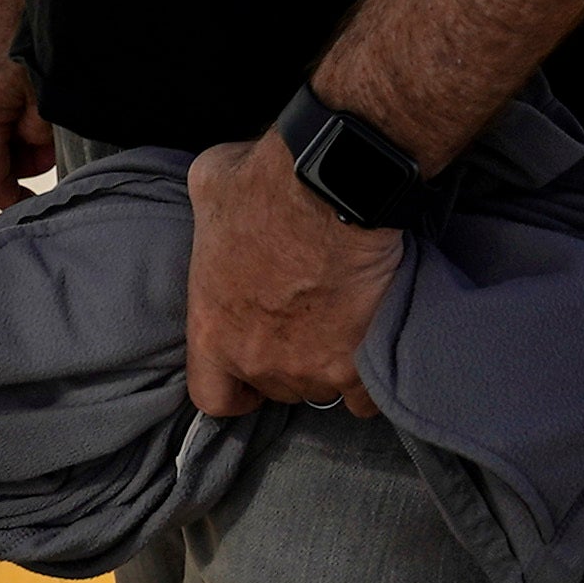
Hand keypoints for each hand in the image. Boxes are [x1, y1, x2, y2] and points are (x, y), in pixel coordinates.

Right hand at [0, 0, 54, 209]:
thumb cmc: (32, 22)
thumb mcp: (49, 90)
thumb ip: (41, 132)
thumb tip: (37, 149)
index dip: (13, 200)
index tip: (36, 205)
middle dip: (20, 155)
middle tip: (54, 137)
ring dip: (13, 122)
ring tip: (43, 96)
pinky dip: (5, 96)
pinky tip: (29, 72)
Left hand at [182, 136, 399, 419]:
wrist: (332, 189)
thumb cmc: (265, 185)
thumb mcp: (210, 188)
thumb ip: (211, 216)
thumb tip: (223, 202)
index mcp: (213, 330)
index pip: (214, 396)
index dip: (233, 387)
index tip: (248, 373)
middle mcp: (259, 362)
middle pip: (275, 388)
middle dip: (287, 362)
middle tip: (304, 322)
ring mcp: (312, 369)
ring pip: (321, 389)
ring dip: (329, 365)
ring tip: (342, 325)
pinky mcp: (359, 365)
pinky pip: (365, 397)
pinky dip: (370, 379)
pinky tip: (373, 347)